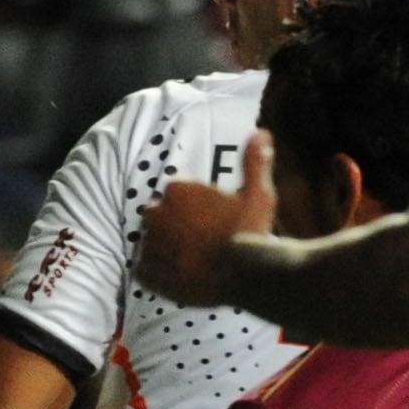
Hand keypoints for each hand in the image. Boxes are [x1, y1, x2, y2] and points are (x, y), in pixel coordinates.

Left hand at [135, 131, 278, 307]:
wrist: (245, 276)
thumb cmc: (251, 232)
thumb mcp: (257, 194)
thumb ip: (254, 162)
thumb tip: (261, 133)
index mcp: (176, 190)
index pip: (177, 194)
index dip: (195, 207)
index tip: (213, 218)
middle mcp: (156, 213)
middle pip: (160, 216)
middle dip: (176, 225)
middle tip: (204, 239)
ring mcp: (150, 244)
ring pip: (154, 242)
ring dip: (169, 248)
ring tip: (196, 259)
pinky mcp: (147, 272)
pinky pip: (147, 269)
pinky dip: (159, 273)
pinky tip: (181, 275)